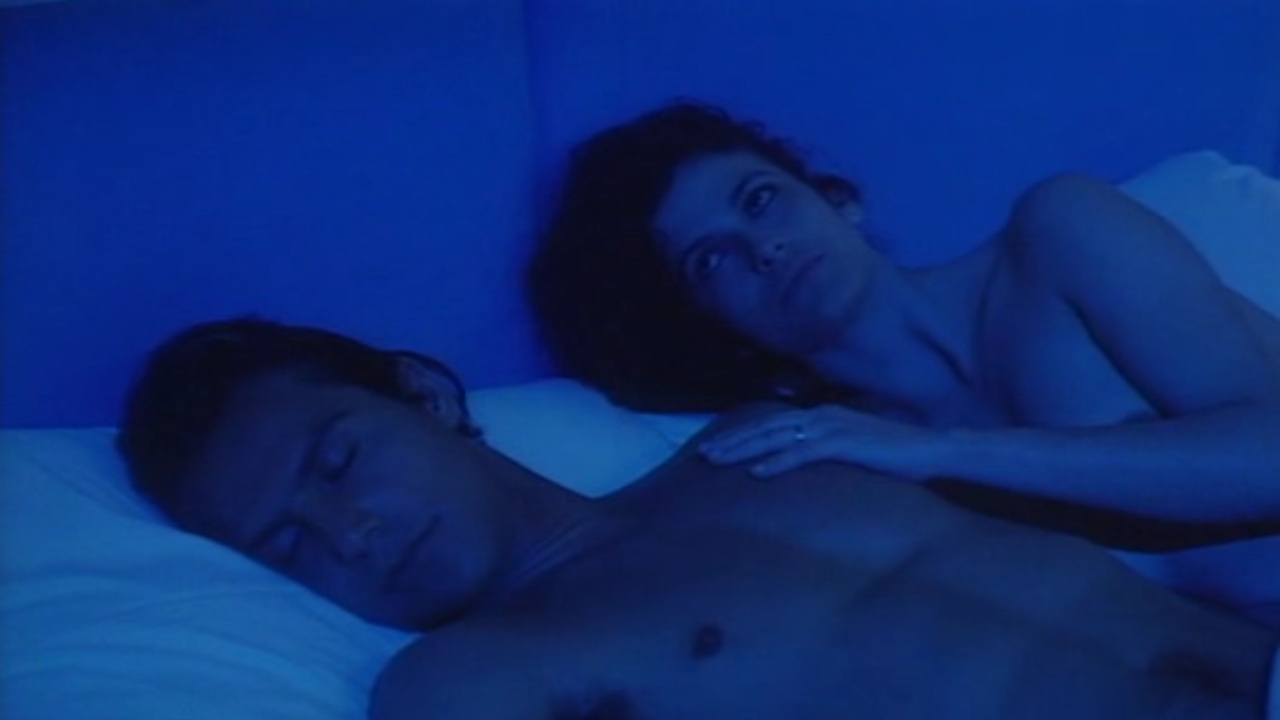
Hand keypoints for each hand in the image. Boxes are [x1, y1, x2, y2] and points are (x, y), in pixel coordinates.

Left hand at [698, 405, 945, 479]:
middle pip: (765, 427)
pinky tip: (757, 474)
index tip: (716, 446)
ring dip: (744, 450)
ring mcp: (832, 427)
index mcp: (822, 414)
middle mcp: (821, 415)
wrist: (931, 449)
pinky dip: (778, 462)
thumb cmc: (894, 453)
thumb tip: (803, 459)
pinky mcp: (844, 444)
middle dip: (732, 441)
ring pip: (776, 437)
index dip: (742, 434)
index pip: (772, 422)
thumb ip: (826, 448)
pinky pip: (803, 453)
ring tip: (717, 462)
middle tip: (703, 456)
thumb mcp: (852, 447)